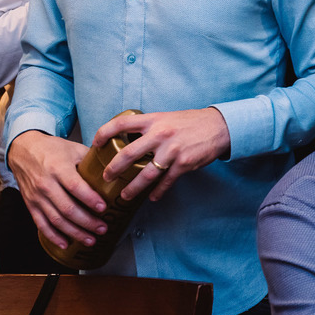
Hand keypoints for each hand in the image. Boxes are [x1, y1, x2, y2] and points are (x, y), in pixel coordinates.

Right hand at [8, 129, 101, 248]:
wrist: (23, 150)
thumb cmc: (53, 149)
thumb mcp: (74, 149)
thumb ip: (93, 160)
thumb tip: (118, 169)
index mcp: (58, 168)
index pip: (75, 186)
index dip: (90, 199)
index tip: (104, 208)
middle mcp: (46, 184)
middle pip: (67, 208)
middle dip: (87, 222)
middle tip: (103, 228)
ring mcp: (37, 196)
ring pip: (56, 219)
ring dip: (74, 232)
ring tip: (90, 240)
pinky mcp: (30, 204)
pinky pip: (41, 224)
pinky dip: (53, 236)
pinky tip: (65, 244)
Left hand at [93, 107, 230, 202]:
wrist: (219, 126)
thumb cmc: (191, 122)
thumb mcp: (167, 118)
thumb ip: (149, 127)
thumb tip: (129, 139)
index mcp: (153, 120)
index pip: (120, 124)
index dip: (103, 133)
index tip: (95, 144)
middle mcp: (160, 135)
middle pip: (128, 154)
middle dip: (113, 169)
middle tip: (105, 178)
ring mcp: (172, 150)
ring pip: (146, 174)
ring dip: (133, 188)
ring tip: (124, 195)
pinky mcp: (184, 163)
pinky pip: (166, 181)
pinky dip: (158, 191)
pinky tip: (152, 197)